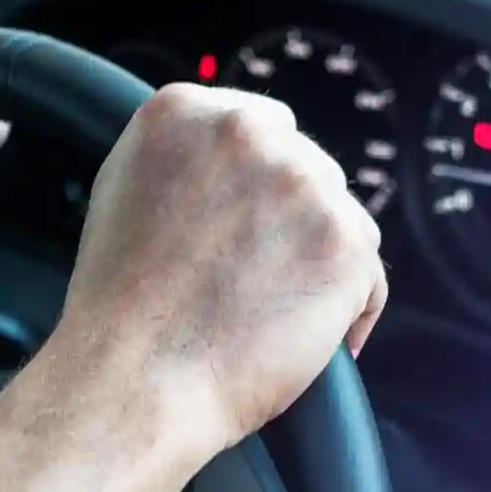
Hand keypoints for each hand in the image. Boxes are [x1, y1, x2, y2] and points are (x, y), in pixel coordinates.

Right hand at [54, 83, 388, 454]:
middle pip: (305, 166)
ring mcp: (304, 183)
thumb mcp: (129, 191)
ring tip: (274, 313)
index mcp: (185, 111)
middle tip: (255, 280)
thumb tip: (238, 161)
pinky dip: (349, 311)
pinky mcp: (346, 241)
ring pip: (340, 216)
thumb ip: (187, 157)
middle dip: (290, 221)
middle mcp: (249, 131)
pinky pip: (368, 275)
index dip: (255, 188)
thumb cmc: (121, 307)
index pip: (259, 127)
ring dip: (320, 260)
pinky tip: (311, 339)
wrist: (136, 379)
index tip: (243, 229)